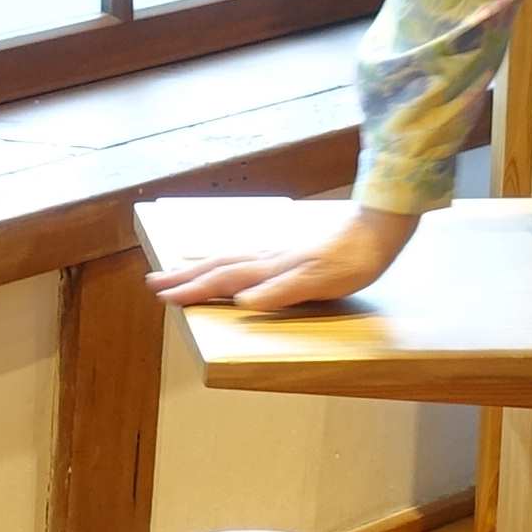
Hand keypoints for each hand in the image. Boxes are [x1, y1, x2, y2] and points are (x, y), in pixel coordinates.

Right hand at [152, 206, 414, 313]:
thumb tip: (241, 302)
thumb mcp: (320, 282)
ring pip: (228, 257)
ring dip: (199, 266)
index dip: (193, 290)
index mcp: (270, 267)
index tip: (163, 297)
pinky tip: (226, 259)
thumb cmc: (353, 261)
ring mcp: (277, 251)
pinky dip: (225, 258)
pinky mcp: (289, 248)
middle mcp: (267, 257)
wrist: (378, 229)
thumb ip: (281, 291)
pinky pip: (244, 254)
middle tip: (152, 281)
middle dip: (184, 276)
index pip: (223, 279)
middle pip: (217, 266)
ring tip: (176, 269)